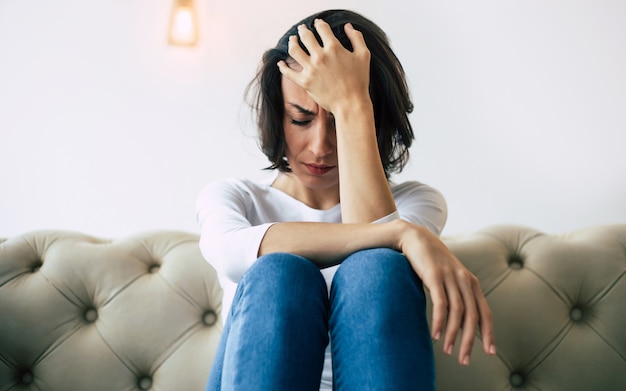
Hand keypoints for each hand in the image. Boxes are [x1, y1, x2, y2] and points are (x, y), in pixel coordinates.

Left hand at [277, 19, 370, 113]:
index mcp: (333, 48)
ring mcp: (311, 69)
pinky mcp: (305, 82)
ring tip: (292, 40)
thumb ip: (356, 38)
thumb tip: (347, 26)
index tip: (317, 23)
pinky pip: (288, 73)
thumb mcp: (363, 55)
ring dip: (292, 42)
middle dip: (303, 30)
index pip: (322, 28)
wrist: (351, 103)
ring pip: (294, 50)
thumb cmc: (359, 81)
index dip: (319, 23)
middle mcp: (320, 56)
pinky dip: (283, 67)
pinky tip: (280, 63)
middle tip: (302, 28)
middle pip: (305, 36)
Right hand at [396, 220, 495, 364]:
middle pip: (473, 316)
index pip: (485, 313)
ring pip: (457, 313)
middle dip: (470, 341)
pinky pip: (440, 304)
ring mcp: (450, 277)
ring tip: (446, 350)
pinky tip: (435, 334)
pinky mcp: (434, 275)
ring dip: (452, 335)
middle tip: (464, 360)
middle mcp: (464, 280)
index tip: (490, 352)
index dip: (488, 333)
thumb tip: (459, 325)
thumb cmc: (431, 261)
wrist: (414, 237)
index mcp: (471, 282)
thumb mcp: (448, 279)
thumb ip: (457, 297)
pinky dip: (439, 322)